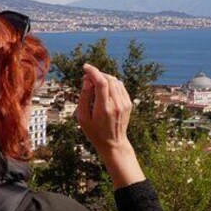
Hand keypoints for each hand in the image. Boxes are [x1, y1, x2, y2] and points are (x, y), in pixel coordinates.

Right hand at [77, 63, 144, 188]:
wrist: (113, 143)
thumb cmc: (94, 131)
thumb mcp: (82, 117)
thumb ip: (84, 97)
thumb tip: (87, 80)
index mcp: (104, 108)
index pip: (101, 82)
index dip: (93, 71)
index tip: (85, 67)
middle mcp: (116, 104)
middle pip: (108, 79)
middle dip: (97, 74)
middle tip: (87, 78)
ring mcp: (124, 103)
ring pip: (115, 81)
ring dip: (104, 77)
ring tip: (94, 83)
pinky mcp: (128, 103)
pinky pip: (120, 86)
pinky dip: (111, 82)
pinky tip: (104, 88)